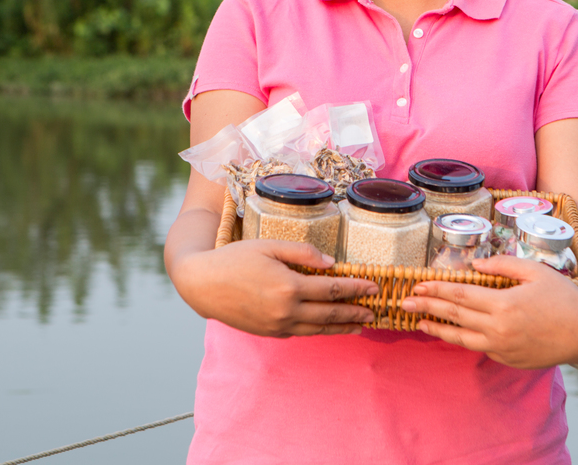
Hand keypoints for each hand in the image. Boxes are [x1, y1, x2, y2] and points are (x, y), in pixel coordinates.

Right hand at [174, 239, 377, 337]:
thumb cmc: (234, 259)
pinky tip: (330, 327)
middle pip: (330, 313)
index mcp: (288, 286)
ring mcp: (277, 325)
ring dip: (342, 327)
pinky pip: (302, 332)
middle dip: (355, 311)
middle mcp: (285, 310)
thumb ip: (303, 253)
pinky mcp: (270, 333)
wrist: (202, 284)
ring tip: (361, 324)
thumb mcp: (269, 245)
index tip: (374, 287)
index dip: (356, 288)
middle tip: (375, 310)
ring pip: (318, 329)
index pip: (332, 289)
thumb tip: (331, 264)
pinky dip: (320, 331)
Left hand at [400, 255, 577, 368]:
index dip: (436, 290)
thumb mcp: (534, 271)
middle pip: (454, 317)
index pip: (459, 296)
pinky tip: (455, 331)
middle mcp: (498, 329)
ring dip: (438, 329)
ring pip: (462, 339)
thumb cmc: (564, 297)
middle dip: (427, 308)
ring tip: (419, 322)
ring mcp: (503, 348)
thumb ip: (502, 266)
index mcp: (503, 305)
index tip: (417, 286)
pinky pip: (481, 347)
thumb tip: (475, 266)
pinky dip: (465, 338)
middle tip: (404, 303)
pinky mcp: (509, 359)